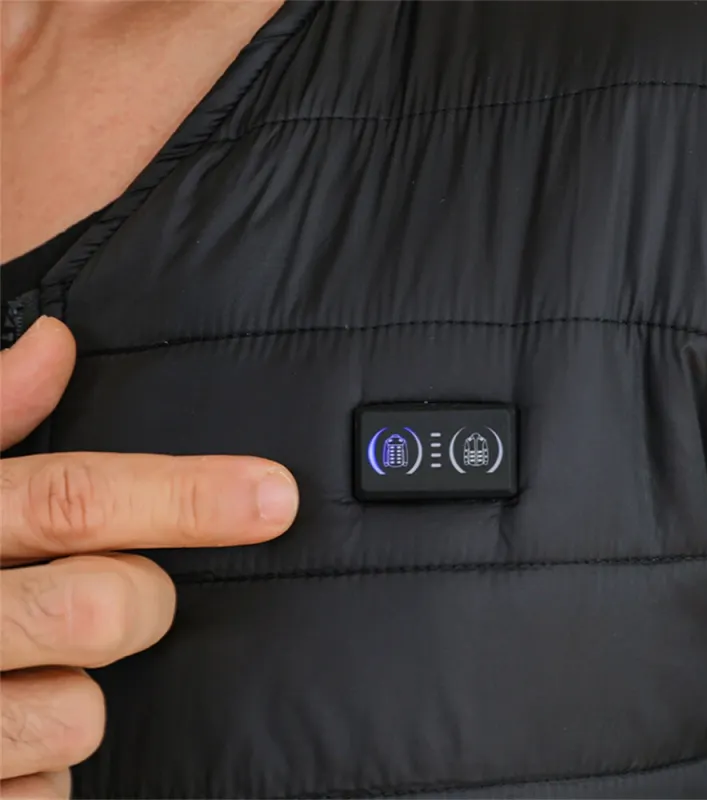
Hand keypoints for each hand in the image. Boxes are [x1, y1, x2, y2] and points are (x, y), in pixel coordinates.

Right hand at [0, 317, 297, 798]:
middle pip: (101, 607)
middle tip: (122, 599)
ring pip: (78, 715)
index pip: (73, 498)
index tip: (275, 495)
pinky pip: (44, 795)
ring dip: (77, 698)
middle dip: (140, 603)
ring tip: (30, 674)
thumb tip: (56, 342)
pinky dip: (43, 773)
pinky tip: (5, 739)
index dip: (185, 495)